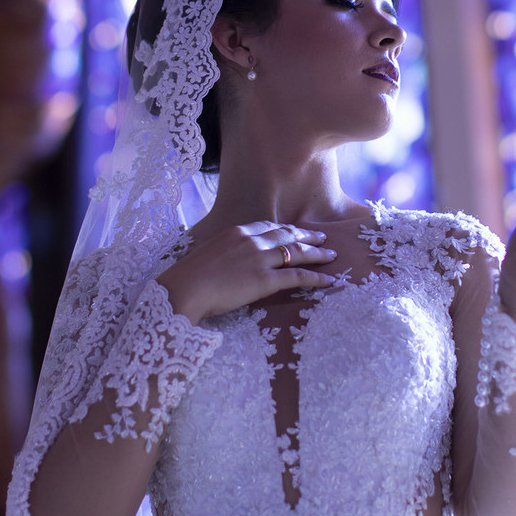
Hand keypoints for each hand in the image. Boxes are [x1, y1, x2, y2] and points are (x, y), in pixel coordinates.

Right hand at [158, 222, 338, 324]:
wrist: (184, 289)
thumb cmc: (188, 278)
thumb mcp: (207, 255)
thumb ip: (223, 254)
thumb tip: (228, 262)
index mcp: (236, 233)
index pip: (268, 226)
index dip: (285, 229)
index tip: (296, 231)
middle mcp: (251, 241)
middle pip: (287, 235)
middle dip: (307, 236)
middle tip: (322, 238)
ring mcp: (260, 259)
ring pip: (297, 252)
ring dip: (316, 253)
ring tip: (330, 255)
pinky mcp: (265, 280)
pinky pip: (298, 276)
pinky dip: (315, 277)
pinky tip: (327, 279)